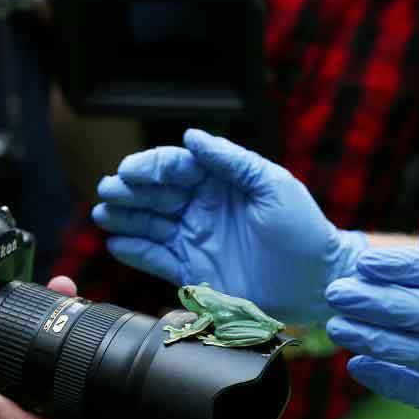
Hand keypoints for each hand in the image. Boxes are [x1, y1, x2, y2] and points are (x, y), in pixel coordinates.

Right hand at [92, 128, 367, 324]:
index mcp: (220, 182)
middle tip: (108, 191)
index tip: (131, 171)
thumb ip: (231, 160)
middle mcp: (202, 208)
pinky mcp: (191, 271)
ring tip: (104, 215)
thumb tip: (192, 137)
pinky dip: (135, 252)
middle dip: (129, 191)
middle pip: (155, 194)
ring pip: (150, 224)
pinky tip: (117, 244)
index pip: (176, 167)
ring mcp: (194, 239)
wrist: (315, 282)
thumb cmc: (302, 230)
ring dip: (125, 218)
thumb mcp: (271, 184)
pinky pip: (155, 259)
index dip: (151, 167)